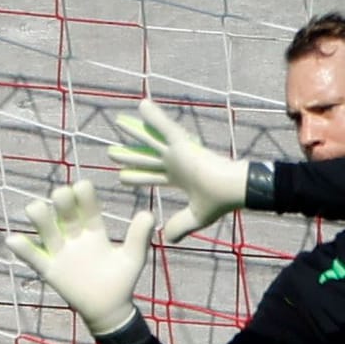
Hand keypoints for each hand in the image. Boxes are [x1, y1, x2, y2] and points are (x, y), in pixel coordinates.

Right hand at [5, 179, 156, 335]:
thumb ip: (138, 237)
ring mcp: (61, 252)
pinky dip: (23, 249)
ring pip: (46, 230)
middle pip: (64, 213)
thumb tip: (148, 214)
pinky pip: (34, 257)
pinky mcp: (50, 270)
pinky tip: (13, 239)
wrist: (109, 309)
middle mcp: (75, 236)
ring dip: (39, 218)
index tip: (82, 187)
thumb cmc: (121, 281)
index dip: (83, 196)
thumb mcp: (132, 258)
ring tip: (35, 209)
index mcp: (94, 231)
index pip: (87, 207)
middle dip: (61, 202)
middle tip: (62, 197)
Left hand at [108, 98, 249, 242]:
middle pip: (147, 157)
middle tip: (110, 153)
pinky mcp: (184, 145)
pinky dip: (154, 117)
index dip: (137, 177)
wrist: (234, 190)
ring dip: (135, 132)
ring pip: (151, 140)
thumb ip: (181, 226)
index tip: (121, 177)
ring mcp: (179, 152)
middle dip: (129, 156)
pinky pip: (166, 127)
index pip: (152, 177)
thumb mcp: (196, 218)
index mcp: (180, 178)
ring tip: (118, 123)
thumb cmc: (221, 202)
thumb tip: (167, 238)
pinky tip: (141, 105)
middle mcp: (177, 163)